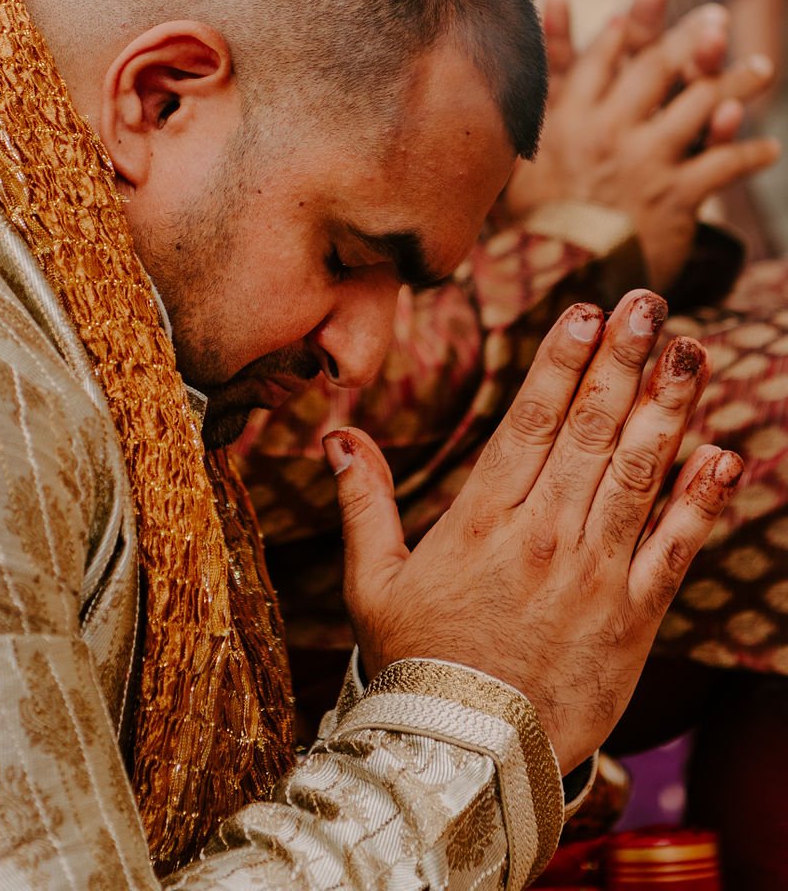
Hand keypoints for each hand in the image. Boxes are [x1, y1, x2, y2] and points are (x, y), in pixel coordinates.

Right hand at [324, 289, 741, 773]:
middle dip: (623, 359)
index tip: (587, 311)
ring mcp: (593, 575)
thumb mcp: (371, 581)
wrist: (463, 761)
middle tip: (649, 303)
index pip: (532, 419)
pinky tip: (725, 455)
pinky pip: (675, 549)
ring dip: (671, 407)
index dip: (563, 360)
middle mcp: (544, 533)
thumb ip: (362, 500)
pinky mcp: (633, 619)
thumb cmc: (415, 666)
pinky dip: (704, 501)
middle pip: (593, 429)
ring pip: (640, 473)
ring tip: (692, 352)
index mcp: (483, 518)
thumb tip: (338, 434)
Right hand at [508, 0, 778, 288]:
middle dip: (690, 37)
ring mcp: (646, 158)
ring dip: (738, 80)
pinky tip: (771, 149)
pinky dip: (752, 153)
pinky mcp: (676, 194)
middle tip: (717, 18)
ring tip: (762, 67)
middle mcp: (609, 129)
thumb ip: (531, 127)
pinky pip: (725, 162)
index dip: (626, 29)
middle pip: (658, 65)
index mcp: (568, 118)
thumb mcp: (515, 167)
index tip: (645, 7)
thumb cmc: (531, 232)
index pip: (601, 57)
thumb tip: (522, 95)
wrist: (558, 283)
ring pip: (702, 103)